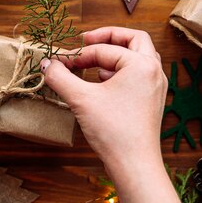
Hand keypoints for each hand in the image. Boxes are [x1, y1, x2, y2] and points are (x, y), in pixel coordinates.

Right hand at [41, 27, 167, 173]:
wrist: (134, 165)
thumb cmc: (113, 130)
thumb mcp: (81, 99)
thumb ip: (60, 77)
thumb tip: (45, 63)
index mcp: (141, 64)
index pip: (104, 49)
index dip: (78, 54)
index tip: (59, 62)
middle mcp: (154, 71)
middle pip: (134, 39)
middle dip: (108, 37)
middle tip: (86, 40)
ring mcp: (155, 86)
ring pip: (138, 57)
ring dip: (115, 54)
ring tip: (93, 64)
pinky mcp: (151, 101)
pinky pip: (137, 74)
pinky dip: (120, 71)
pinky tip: (102, 84)